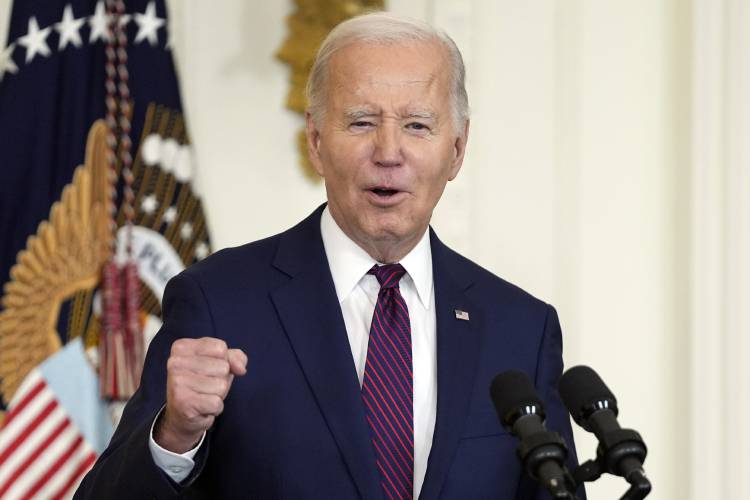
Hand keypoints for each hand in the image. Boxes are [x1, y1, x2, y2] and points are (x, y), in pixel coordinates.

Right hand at [154, 337, 246, 452]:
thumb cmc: (202, 385)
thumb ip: (234, 357)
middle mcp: (175, 362)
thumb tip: (241, 368)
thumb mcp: (220, 363)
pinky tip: (202, 408)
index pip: (220, 348)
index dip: (223, 361)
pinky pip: (217, 402)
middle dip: (221, 379)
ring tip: (203, 396)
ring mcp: (177, 382)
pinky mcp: (183, 402)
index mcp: (181, 347)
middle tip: (204, 387)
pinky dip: (215, 408)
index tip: (207, 370)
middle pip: (223, 366)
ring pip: (221, 385)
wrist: (182, 417)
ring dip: (218, 395)